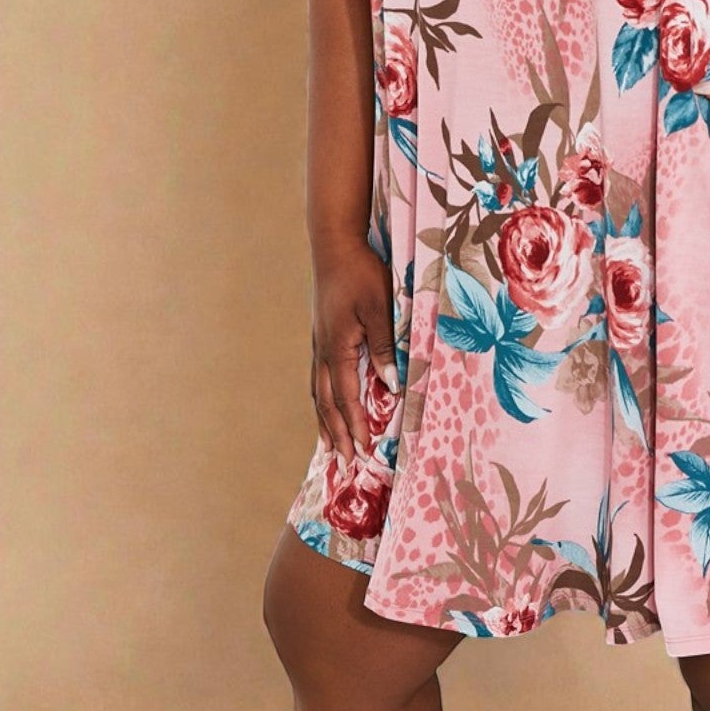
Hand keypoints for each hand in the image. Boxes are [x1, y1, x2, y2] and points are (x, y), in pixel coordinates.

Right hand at [310, 236, 400, 469]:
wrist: (334, 245)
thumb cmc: (362, 273)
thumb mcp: (379, 308)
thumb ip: (385, 345)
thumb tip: (391, 384)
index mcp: (337, 349)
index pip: (346, 399)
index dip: (356, 427)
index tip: (364, 453)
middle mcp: (323, 352)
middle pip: (327, 404)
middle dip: (337, 435)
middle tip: (345, 464)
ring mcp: (319, 344)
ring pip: (319, 393)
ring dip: (326, 422)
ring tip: (329, 447)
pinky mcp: (320, 335)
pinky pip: (318, 378)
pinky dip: (322, 400)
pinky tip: (325, 405)